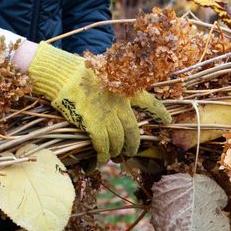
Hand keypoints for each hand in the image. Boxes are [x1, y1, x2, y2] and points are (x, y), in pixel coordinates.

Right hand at [22, 42, 170, 163]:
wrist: (62, 73)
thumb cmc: (79, 71)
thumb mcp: (105, 73)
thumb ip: (114, 87)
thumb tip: (117, 101)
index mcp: (126, 88)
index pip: (149, 101)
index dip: (160, 112)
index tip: (168, 120)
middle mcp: (120, 103)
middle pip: (133, 130)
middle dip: (133, 144)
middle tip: (131, 152)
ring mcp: (107, 114)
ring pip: (118, 140)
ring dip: (116, 151)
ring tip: (114, 156)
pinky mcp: (93, 123)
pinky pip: (102, 144)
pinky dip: (102, 154)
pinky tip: (101, 160)